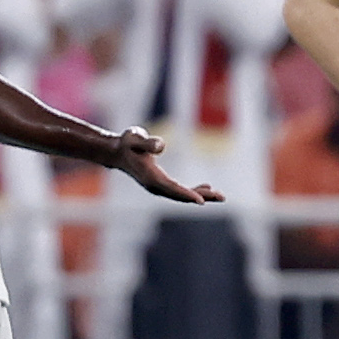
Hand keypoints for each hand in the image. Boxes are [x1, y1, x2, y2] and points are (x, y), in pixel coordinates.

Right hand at [108, 126, 224, 207]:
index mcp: (149, 177)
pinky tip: (207, 188)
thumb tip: (161, 146)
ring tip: (219, 196)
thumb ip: (148, 142)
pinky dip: (192, 191)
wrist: (117, 152)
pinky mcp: (160, 184)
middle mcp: (154, 186)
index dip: (186, 194)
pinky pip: (179, 191)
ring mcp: (157, 187)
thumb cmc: (128, 143)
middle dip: (201, 196)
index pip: (171, 188)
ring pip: (181, 195)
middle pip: (180, 195)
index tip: (201, 201)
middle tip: (221, 197)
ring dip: (200, 195)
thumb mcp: (135, 138)